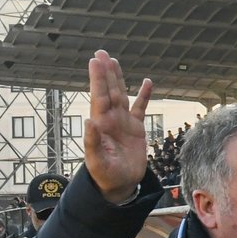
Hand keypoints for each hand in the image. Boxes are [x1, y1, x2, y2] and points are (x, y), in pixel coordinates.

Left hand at [82, 51, 152, 204]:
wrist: (119, 184)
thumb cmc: (106, 174)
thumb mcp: (97, 161)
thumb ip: (92, 142)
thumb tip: (89, 121)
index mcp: (101, 124)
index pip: (99, 96)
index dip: (98, 79)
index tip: (95, 62)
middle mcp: (111, 119)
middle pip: (108, 91)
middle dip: (105, 72)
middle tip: (102, 54)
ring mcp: (123, 122)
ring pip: (121, 95)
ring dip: (118, 78)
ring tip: (114, 61)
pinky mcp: (136, 128)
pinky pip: (140, 108)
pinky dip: (143, 95)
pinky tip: (147, 83)